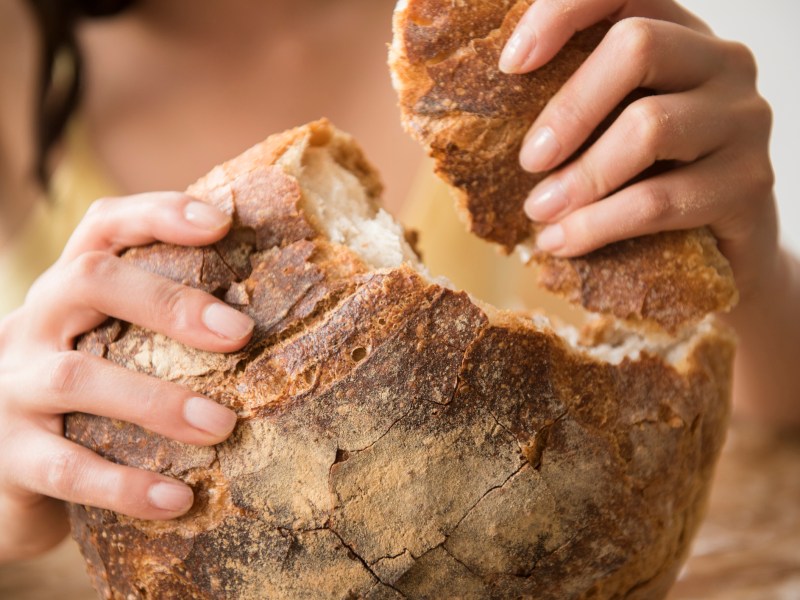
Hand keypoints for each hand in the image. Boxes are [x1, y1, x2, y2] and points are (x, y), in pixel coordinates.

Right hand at [0, 192, 253, 561]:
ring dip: (158, 402)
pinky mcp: (8, 455)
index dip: (158, 214)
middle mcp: (32, 325)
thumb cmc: (81, 401)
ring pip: (78, 378)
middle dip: (169, 302)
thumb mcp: (108, 347)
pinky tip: (178, 498)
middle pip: (89, 281)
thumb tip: (261, 322)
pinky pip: (66, 470)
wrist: (0, 475)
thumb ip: (159, 327)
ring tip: (223, 426)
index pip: (104, 227)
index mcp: (67, 291)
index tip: (221, 222)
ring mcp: (11, 388)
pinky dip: (126, 485)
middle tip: (239, 332)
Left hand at [500, 0, 778, 301]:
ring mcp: (744, 118)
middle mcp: (721, 61)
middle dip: (569, 108)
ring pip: (649, 128)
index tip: (511, 64)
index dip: (563, 13)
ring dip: (579, 178)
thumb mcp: (610, 131)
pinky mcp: (749, 181)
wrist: (719, 248)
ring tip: (539, 213)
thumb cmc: (647, 179)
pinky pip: (660, 200)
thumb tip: (483, 119)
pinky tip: (563, 240)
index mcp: (677, 34)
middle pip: (638, 47)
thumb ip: (575, 109)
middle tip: (529, 161)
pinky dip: (599, 224)